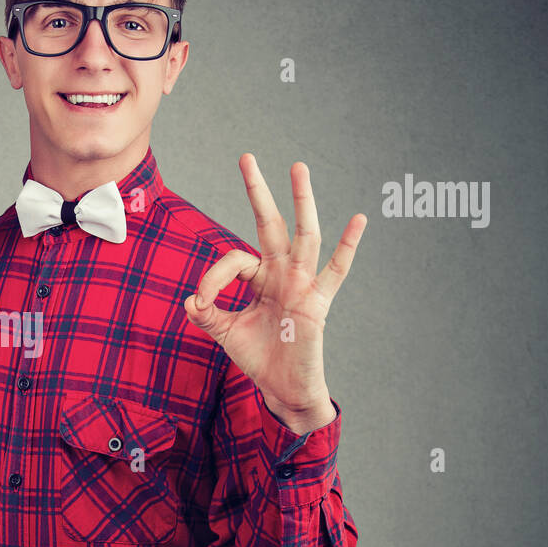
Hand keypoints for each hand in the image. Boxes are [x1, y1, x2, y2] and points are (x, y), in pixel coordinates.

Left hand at [184, 155, 365, 432]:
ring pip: (303, 234)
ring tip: (298, 168)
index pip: (234, 260)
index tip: (202, 301)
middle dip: (258, 192)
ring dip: (301, 200)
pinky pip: (337, 271)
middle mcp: (282, 274)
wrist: (283, 389)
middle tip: (247, 157)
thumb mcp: (225, 333)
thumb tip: (188, 301)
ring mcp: (302, 284)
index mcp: (260, 279)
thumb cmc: (259, 358)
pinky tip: (359, 220)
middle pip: (270, 224)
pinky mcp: (317, 302)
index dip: (213, 277)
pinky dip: (348, 246)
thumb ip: (207, 314)